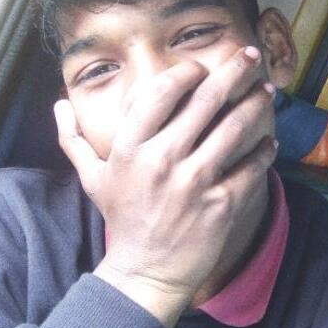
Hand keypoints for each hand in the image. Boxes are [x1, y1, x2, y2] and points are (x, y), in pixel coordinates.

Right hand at [54, 46, 277, 327]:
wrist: (146, 271)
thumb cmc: (123, 217)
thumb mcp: (91, 178)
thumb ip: (72, 139)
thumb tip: (58, 105)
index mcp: (130, 148)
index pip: (161, 91)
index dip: (185, 71)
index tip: (199, 67)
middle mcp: (162, 159)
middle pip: (206, 101)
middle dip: (234, 71)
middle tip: (250, 56)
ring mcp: (194, 182)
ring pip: (234, 128)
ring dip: (254, 103)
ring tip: (266, 90)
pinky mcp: (220, 204)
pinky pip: (250, 167)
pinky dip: (264, 150)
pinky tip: (269, 139)